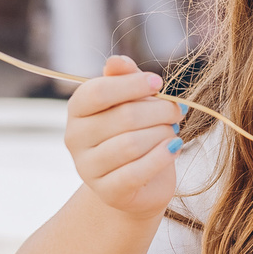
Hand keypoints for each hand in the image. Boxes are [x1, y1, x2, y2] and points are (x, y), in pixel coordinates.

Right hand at [66, 55, 185, 218]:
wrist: (139, 182)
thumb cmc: (136, 132)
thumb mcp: (132, 101)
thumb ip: (125, 79)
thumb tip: (116, 61)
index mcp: (78, 110)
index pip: (97, 91)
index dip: (132, 84)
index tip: (158, 84)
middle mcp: (75, 139)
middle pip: (122, 117)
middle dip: (158, 111)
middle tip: (177, 111)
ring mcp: (87, 168)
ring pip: (131, 144)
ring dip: (161, 133)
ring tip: (172, 131)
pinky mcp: (107, 192)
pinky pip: (136, 172)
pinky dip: (161, 157)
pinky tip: (174, 147)